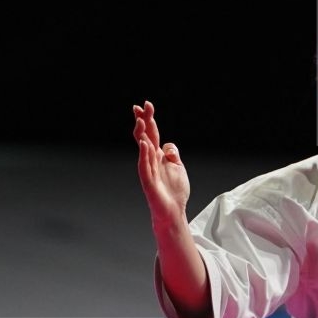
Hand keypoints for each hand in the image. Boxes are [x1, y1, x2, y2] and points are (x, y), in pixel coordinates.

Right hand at [132, 100, 189, 223]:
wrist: (173, 211)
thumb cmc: (175, 191)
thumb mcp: (178, 167)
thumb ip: (173, 154)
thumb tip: (168, 144)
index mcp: (158, 155)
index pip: (151, 133)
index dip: (148, 119)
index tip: (145, 105)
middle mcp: (151, 160)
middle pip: (145, 136)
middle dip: (142, 121)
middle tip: (139, 106)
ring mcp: (148, 170)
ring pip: (143, 149)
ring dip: (142, 134)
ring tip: (142, 121)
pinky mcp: (149, 182)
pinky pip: (145, 166)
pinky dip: (144, 155)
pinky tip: (145, 144)